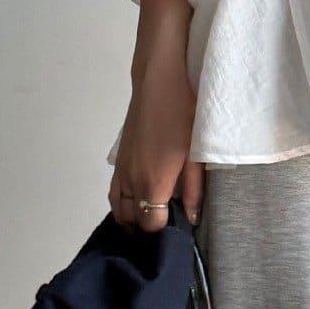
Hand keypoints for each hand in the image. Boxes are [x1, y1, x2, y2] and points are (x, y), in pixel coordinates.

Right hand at [110, 0, 203, 231]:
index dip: (164, 232)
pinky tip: (139, 196)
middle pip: (130, 221)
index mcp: (151, 182)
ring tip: (153, 214)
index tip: (178, 228)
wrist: (158, 76)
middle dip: (145, 228)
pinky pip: (113, 190)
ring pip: (117, 207)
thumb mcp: (196, 153)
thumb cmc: (182, 111)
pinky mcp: (120, 154)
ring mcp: (122, 167)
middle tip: (166, 224)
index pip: (150, 226)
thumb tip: (191, 217)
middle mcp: (131, 179)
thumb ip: (192, 190)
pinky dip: (123, 200)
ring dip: (132, 215)